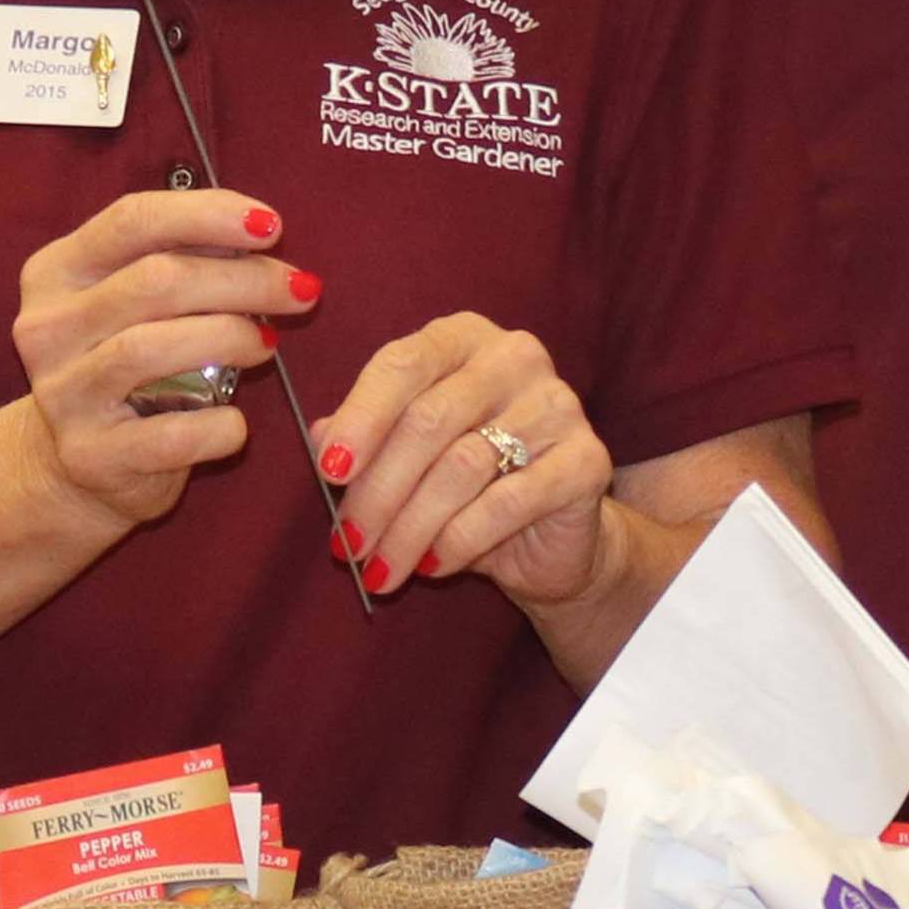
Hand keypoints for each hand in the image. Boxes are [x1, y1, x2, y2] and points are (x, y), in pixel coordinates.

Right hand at [12, 190, 314, 530]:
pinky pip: (174, 433)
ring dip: (232, 339)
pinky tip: (238, 421)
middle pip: (156, 281)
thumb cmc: (132, 360)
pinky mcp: (91, 455)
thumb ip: (188, 258)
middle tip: (300, 290)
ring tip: (268, 344)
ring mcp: (63, 394)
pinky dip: (222, 424)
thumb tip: (262, 233)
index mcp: (57, 272)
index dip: (208, 215)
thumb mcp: (142, 300)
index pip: (132, 221)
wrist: (82, 461)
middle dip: (245, 279)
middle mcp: (46, 329)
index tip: (272, 226)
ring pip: (153, 348)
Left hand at [311, 315, 613, 607]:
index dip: (361, 418)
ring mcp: (559, 405)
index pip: (404, 363)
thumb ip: (362, 438)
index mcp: (465, 339)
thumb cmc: (464, 485)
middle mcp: (516, 358)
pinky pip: (507, 503)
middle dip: (378, 492)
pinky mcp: (588, 459)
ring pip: (462, 467)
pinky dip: (459, 541)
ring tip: (380, 570)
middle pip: (429, 421)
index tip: (329, 472)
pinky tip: (433, 566)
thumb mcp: (404, 457)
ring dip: (409, 528)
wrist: (550, 536)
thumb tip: (320, 438)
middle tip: (348, 545)